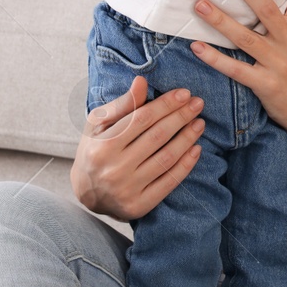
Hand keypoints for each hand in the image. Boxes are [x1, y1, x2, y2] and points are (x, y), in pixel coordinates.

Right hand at [70, 76, 206, 220]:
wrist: (86, 192)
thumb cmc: (96, 149)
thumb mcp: (99, 125)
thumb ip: (122, 104)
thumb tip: (141, 81)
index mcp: (102, 146)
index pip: (141, 119)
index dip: (166, 104)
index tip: (185, 93)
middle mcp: (114, 169)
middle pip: (157, 137)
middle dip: (181, 116)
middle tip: (198, 103)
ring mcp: (127, 190)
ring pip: (167, 158)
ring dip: (188, 138)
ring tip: (200, 123)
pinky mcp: (139, 206)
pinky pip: (170, 182)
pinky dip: (187, 164)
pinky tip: (197, 148)